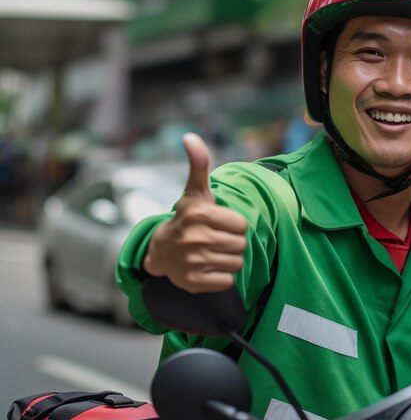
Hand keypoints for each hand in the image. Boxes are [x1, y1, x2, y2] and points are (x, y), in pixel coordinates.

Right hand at [143, 133, 247, 292]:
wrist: (160, 251)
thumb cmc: (186, 218)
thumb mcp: (194, 192)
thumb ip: (199, 164)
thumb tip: (190, 136)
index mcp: (200, 214)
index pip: (241, 225)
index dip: (234, 225)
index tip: (219, 223)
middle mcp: (195, 238)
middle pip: (241, 245)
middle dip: (232, 242)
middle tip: (216, 239)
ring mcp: (194, 261)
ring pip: (236, 263)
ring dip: (228, 259)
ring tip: (212, 252)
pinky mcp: (194, 282)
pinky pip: (227, 281)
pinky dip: (222, 276)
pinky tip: (208, 267)